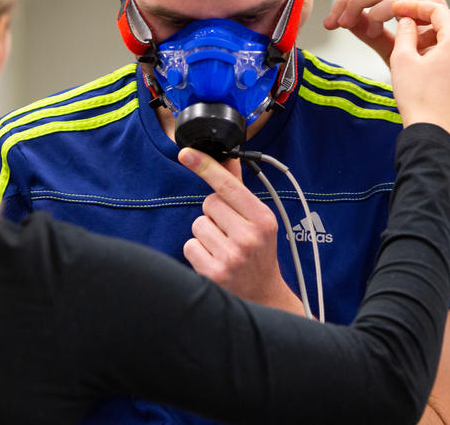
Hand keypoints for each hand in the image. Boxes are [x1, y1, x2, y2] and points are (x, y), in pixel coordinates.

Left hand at [179, 148, 303, 313]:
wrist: (264, 296)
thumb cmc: (260, 253)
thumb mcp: (259, 220)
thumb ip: (240, 189)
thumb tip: (227, 159)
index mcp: (263, 218)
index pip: (228, 186)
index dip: (206, 167)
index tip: (186, 153)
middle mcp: (249, 236)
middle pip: (209, 204)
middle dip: (214, 214)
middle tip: (229, 231)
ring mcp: (231, 256)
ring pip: (198, 225)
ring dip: (205, 234)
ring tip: (223, 248)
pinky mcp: (214, 272)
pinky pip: (190, 246)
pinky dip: (198, 251)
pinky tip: (214, 260)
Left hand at [321, 0, 446, 64]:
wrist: (448, 91)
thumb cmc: (424, 74)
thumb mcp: (390, 49)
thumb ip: (370, 31)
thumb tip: (347, 19)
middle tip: (332, 17)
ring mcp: (427, 0)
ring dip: (358, 1)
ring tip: (345, 23)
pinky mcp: (432, 10)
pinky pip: (396, 0)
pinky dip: (377, 13)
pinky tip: (372, 31)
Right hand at [388, 0, 449, 135]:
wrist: (431, 132)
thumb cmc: (417, 97)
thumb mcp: (402, 59)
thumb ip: (404, 32)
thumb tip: (407, 21)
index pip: (438, 10)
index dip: (415, 6)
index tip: (397, 9)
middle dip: (430, 16)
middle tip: (408, 19)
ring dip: (436, 32)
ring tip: (413, 40)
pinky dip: (442, 47)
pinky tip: (423, 58)